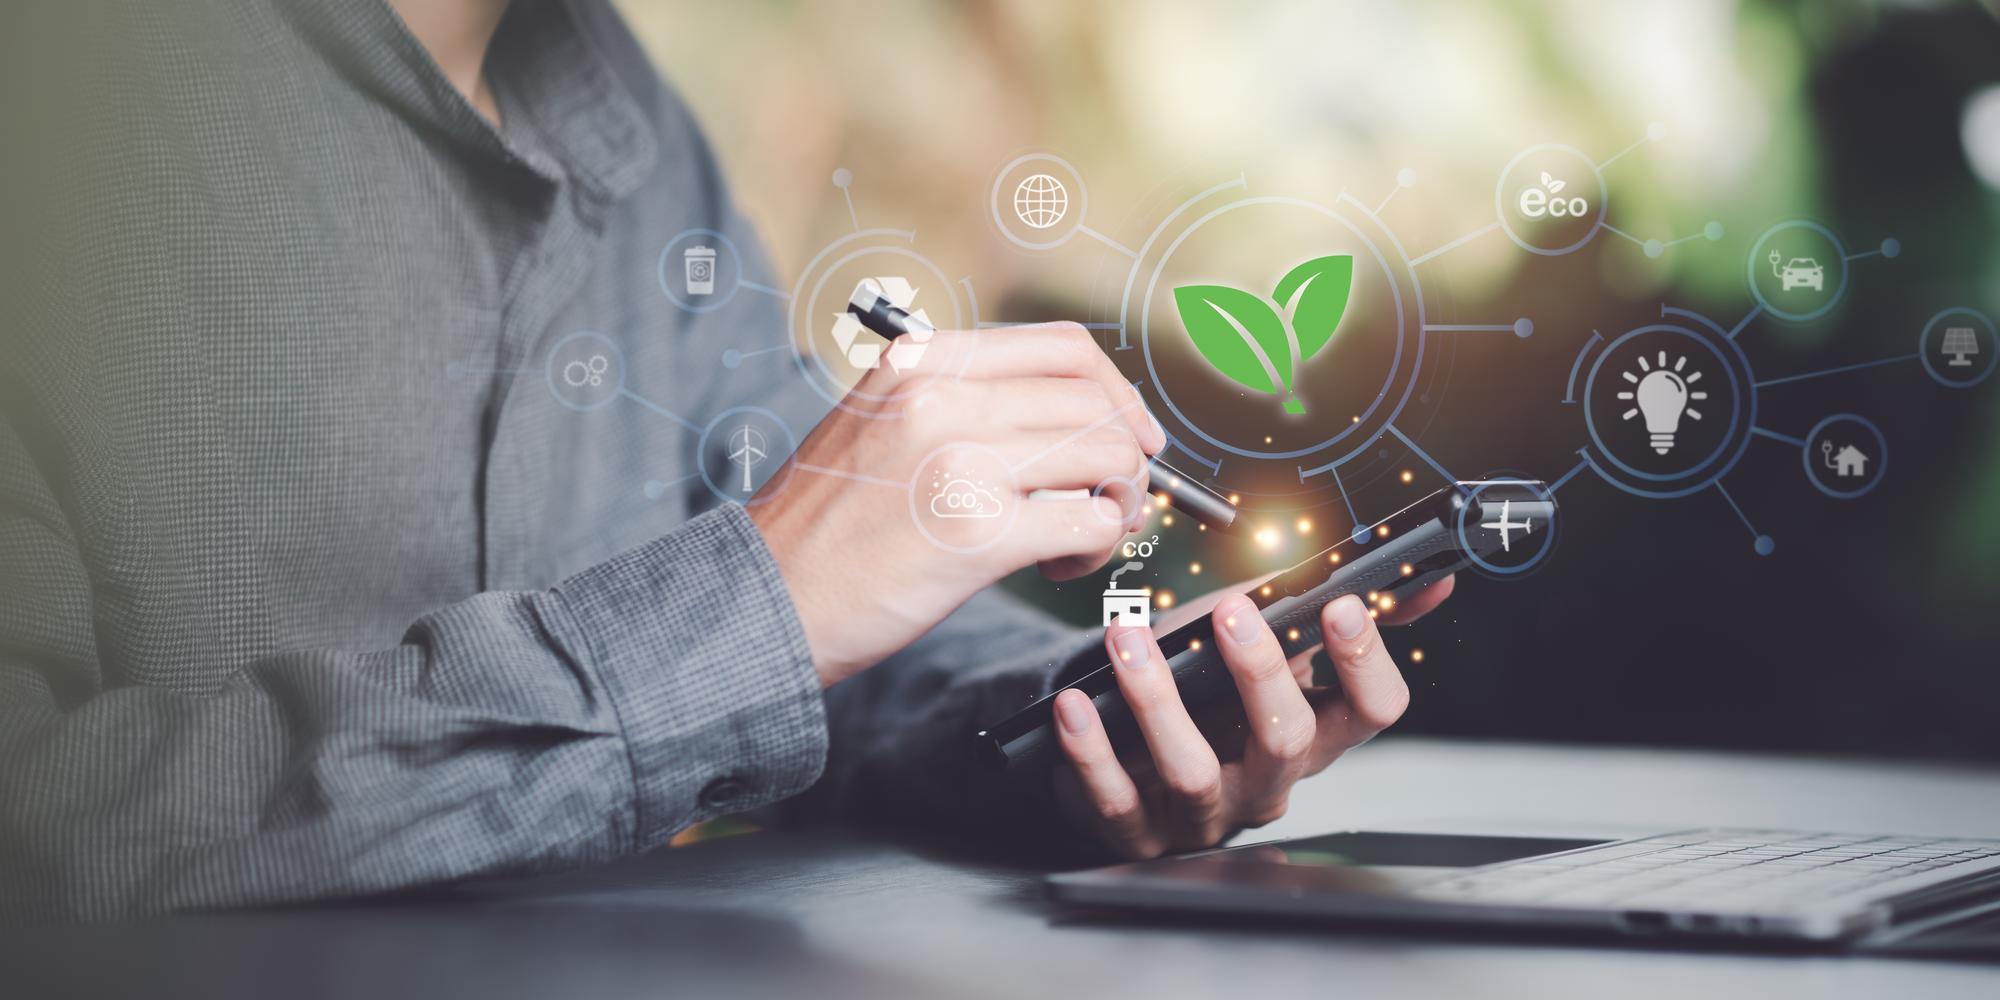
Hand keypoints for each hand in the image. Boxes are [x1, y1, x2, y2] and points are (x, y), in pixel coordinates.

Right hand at [749, 323, 1163, 686]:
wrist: (765, 599)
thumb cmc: (829, 528)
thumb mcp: (879, 424)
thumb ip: (961, 403)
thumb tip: (1078, 418)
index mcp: (921, 361)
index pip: (1062, 348)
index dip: (1117, 392)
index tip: (1132, 434)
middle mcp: (942, 396)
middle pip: (1096, 404)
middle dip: (1125, 458)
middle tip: (1110, 504)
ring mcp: (961, 460)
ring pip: (1108, 456)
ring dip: (1116, 505)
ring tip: (1075, 540)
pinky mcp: (978, 533)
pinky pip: (1092, 521)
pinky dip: (1096, 547)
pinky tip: (1056, 565)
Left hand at [1049, 576, 1453, 857]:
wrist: (1123, 744)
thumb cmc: (1205, 687)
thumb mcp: (1272, 646)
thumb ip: (1343, 615)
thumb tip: (1430, 580)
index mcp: (1313, 733)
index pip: (1372, 712)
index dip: (1364, 662)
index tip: (1344, 605)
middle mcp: (1266, 783)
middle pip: (1286, 741)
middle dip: (1262, 673)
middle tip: (1233, 611)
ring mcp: (1201, 815)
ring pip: (1194, 772)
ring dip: (1157, 699)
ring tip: (1125, 637)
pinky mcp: (1135, 832)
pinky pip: (1114, 799)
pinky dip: (1092, 750)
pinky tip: (1074, 706)